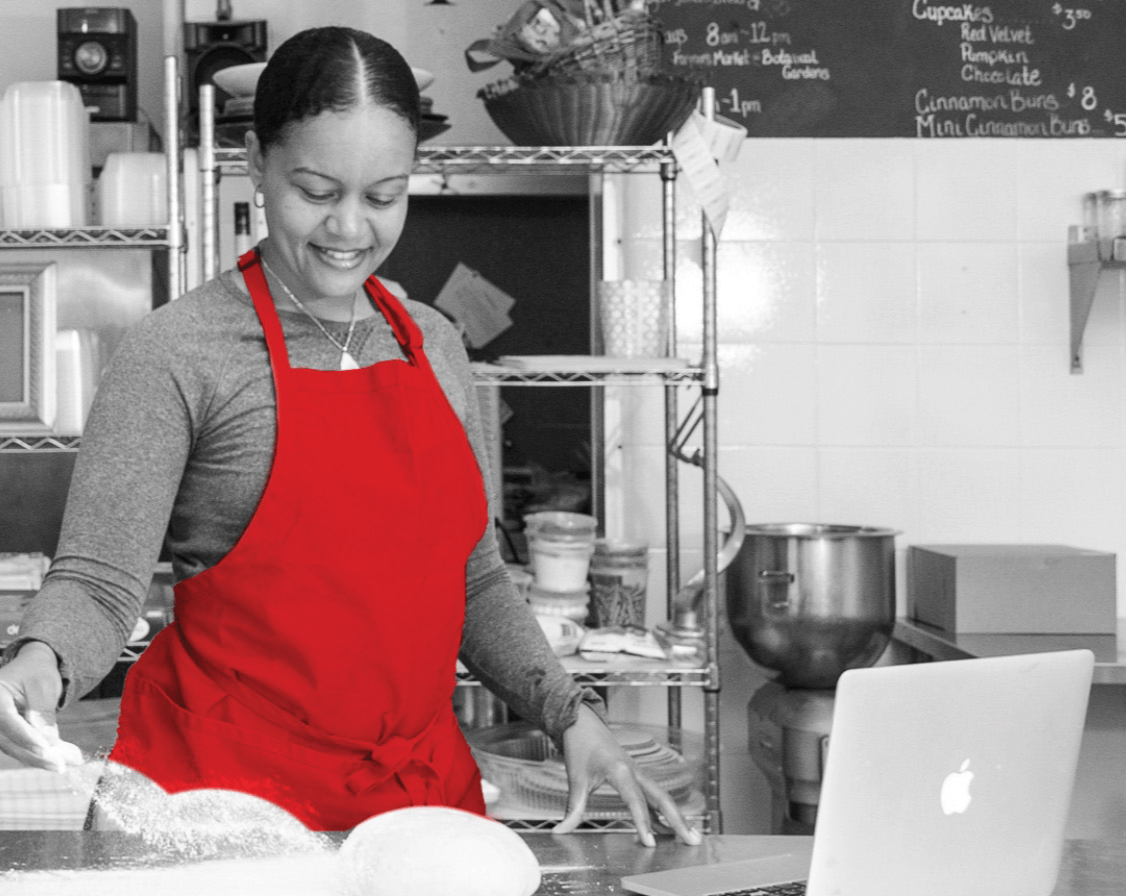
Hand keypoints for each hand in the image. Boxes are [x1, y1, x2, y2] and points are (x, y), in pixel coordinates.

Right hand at [0, 641, 81, 771]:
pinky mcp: (7, 737)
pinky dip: (44, 755)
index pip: (8, 720)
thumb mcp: (43, 684)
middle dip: (38, 754)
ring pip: (17, 749)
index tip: (45, 748)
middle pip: (10, 740)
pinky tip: (65, 759)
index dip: (26, 735)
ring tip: (71, 761)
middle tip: (62, 765)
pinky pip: (23, 748)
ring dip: (44, 759)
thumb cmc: (36, 671)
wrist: (31, 668)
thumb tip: (48, 740)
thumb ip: (43, 710)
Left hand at [553, 704, 701, 846]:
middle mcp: (634, 771)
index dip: (643, 824)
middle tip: (692, 840)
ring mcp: (637, 772)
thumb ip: (573, 807)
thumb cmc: (580, 745)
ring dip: (676, 815)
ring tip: (690, 836)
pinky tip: (668, 825)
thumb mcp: (576, 777)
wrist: (583, 722)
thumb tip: (560, 831)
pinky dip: (663, 810)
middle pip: (662, 798)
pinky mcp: (635, 774)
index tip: (650, 844)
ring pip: (662, 796)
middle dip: (678, 820)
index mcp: (621, 770)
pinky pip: (654, 794)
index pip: (636, 802)